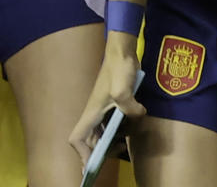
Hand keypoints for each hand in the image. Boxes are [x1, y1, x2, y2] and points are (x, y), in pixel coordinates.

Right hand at [68, 40, 144, 158]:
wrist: (124, 51)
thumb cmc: (119, 69)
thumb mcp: (123, 89)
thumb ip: (129, 107)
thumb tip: (138, 115)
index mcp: (92, 113)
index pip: (78, 139)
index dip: (82, 154)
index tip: (91, 165)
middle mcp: (95, 113)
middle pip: (91, 140)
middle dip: (101, 150)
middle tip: (117, 151)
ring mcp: (104, 109)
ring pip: (102, 132)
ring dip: (112, 140)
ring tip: (124, 142)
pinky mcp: (114, 104)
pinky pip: (113, 123)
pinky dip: (120, 129)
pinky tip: (132, 127)